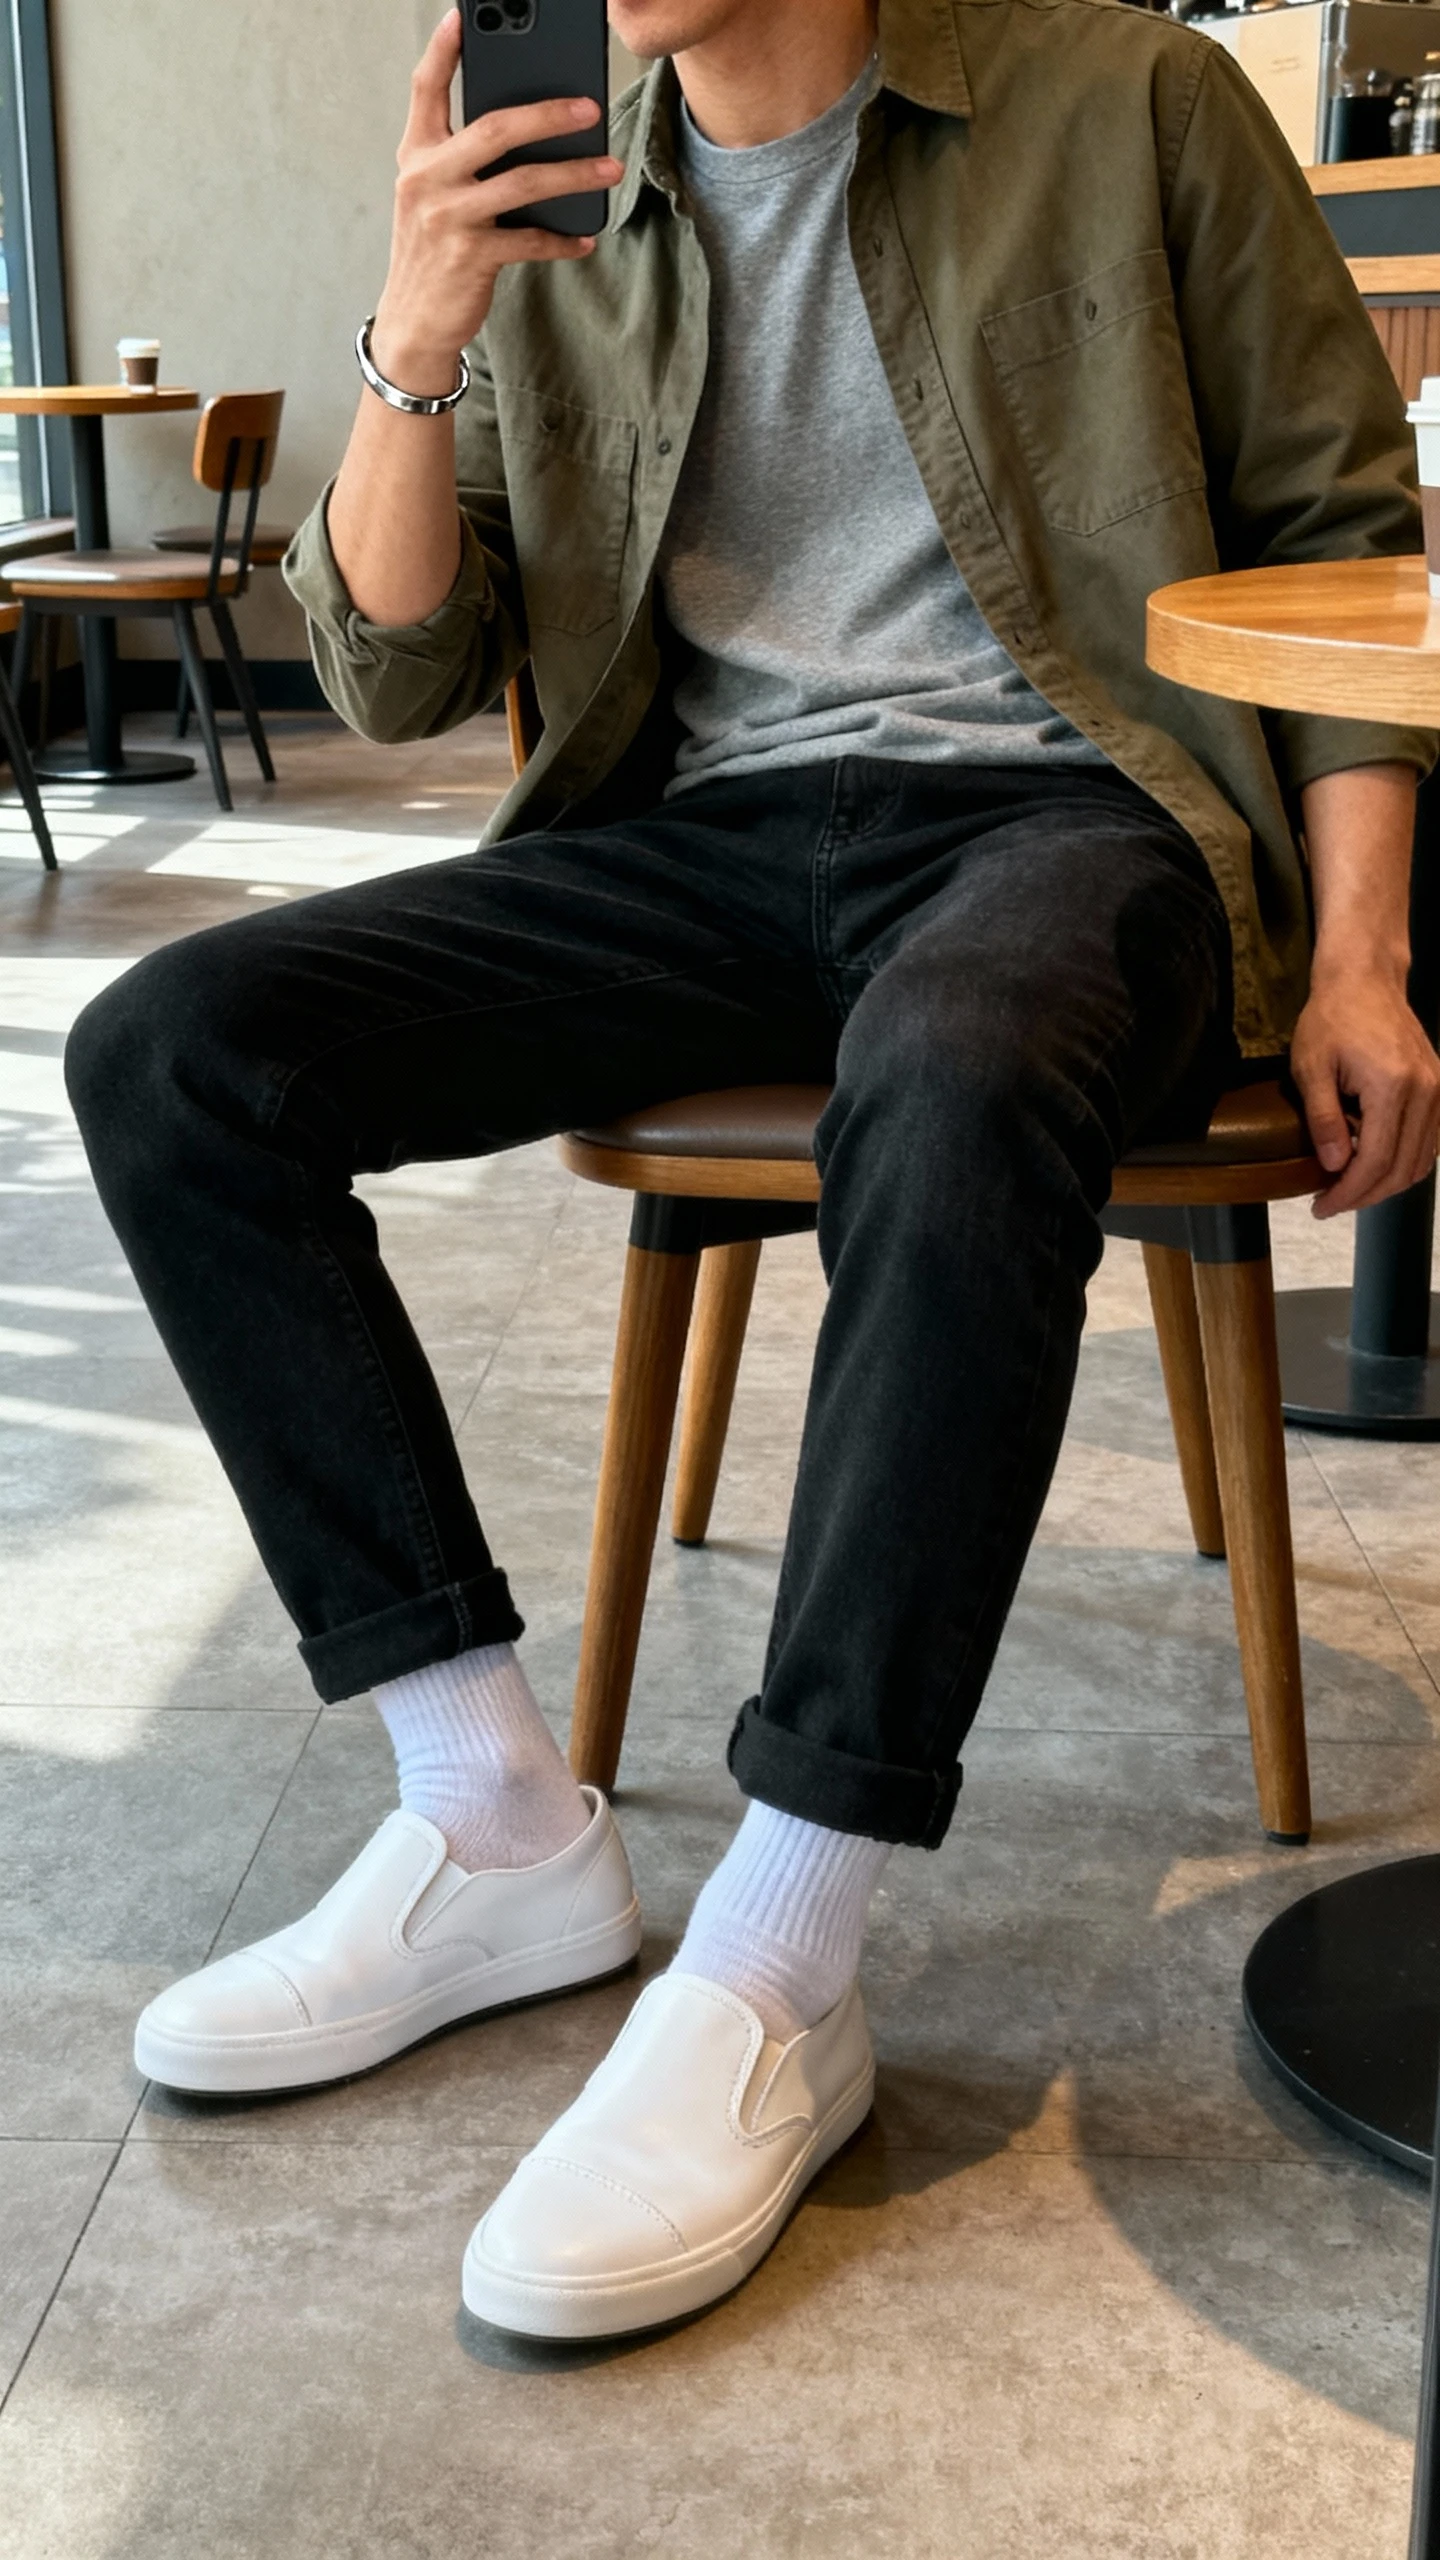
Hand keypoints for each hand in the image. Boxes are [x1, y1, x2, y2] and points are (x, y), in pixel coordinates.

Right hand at [371, 8, 621, 393]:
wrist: (413, 322)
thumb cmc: (432, 251)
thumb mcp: (433, 195)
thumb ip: (462, 158)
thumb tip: (528, 130)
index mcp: (416, 153)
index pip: (426, 87)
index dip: (445, 48)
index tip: (463, 13)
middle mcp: (426, 178)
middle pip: (495, 128)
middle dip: (548, 113)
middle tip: (589, 106)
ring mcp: (448, 217)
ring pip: (524, 182)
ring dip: (574, 174)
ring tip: (609, 166)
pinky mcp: (471, 257)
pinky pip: (530, 240)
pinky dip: (562, 241)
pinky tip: (585, 238)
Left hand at [1290, 961, 1439, 1217]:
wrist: (1365, 981)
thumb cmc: (1331, 1019)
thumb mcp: (1311, 1067)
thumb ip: (1323, 1119)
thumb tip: (1334, 1166)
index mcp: (1393, 1086)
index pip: (1376, 1161)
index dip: (1348, 1192)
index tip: (1321, 1206)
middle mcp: (1426, 1091)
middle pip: (1402, 1168)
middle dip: (1364, 1195)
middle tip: (1330, 1203)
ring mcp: (1439, 1089)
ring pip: (1421, 1161)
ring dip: (1386, 1183)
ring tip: (1348, 1188)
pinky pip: (1430, 1142)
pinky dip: (1404, 1162)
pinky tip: (1373, 1164)